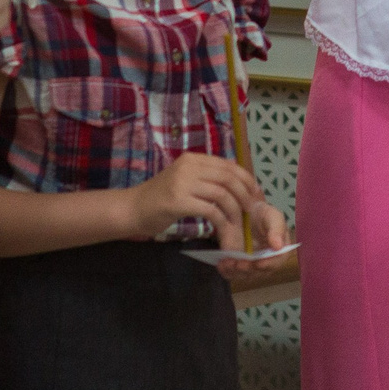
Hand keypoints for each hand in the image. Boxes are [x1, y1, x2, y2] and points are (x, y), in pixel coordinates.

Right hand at [131, 152, 262, 246]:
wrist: (132, 209)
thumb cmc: (160, 198)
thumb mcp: (184, 181)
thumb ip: (205, 178)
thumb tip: (236, 183)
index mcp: (193, 159)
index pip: (228, 165)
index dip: (246, 179)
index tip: (255, 194)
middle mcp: (189, 167)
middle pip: (228, 178)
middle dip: (245, 195)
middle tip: (252, 210)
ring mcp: (182, 183)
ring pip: (222, 194)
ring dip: (235, 211)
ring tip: (239, 224)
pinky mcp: (178, 201)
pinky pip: (210, 210)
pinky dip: (221, 221)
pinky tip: (224, 230)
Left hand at [213, 201, 294, 280]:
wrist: (245, 212)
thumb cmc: (262, 214)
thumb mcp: (272, 215)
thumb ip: (277, 229)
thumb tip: (278, 246)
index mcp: (279, 250)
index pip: (277, 262)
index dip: (268, 264)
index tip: (259, 263)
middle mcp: (266, 261)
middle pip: (259, 272)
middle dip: (249, 270)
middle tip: (240, 264)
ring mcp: (251, 264)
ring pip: (245, 275)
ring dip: (236, 272)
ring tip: (228, 263)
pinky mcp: (238, 264)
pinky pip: (233, 273)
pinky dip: (227, 271)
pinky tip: (221, 264)